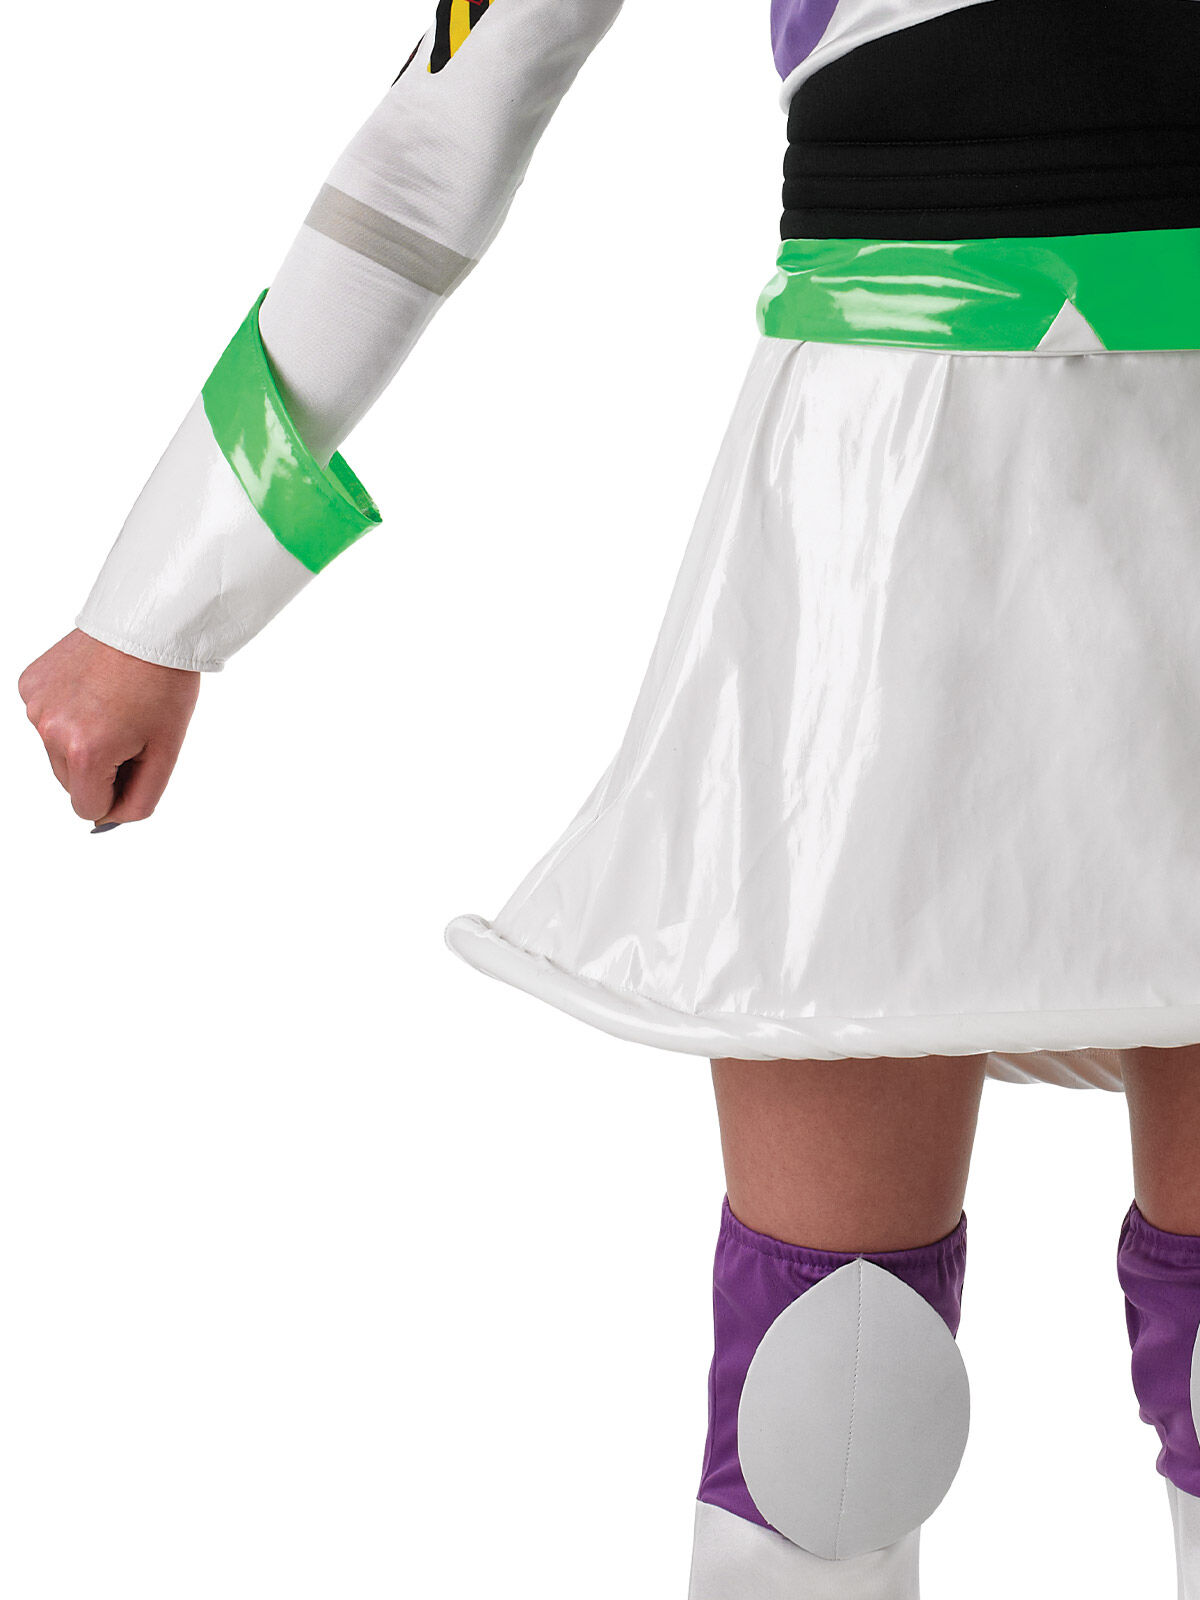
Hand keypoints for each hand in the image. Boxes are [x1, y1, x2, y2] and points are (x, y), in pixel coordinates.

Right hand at [18, 631, 200, 825]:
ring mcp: (36, 705)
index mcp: (85, 753)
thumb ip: (139, 799)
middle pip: (71, 781)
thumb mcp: (166, 753)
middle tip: (131, 731)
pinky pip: (48, 718)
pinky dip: (69, 712)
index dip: (117, 794)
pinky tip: (94, 689)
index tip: (136, 766)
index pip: (88, 807)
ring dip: (83, 741)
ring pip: (57, 751)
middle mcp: (50, 730)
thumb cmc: (164, 686)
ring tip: (114, 707)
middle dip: (102, 768)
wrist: (149, 624)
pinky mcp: (30, 684)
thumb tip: (110, 820)